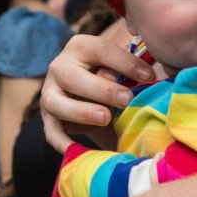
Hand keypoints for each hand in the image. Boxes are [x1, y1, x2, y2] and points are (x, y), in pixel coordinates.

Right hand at [40, 29, 154, 152]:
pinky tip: (77, 150)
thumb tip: (148, 78)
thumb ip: (127, 71)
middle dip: (101, 89)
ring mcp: (50, 91)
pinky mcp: (48, 116)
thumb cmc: (111, 78)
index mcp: (80, 47)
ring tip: (106, 118)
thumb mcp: (118, 68)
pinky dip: (62, 141)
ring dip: (81, 111)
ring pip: (55, 102)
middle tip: (126, 99)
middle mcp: (59, 66)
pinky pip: (51, 130)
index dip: (125, 63)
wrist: (92, 95)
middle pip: (72, 75)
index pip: (100, 49)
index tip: (149, 77)